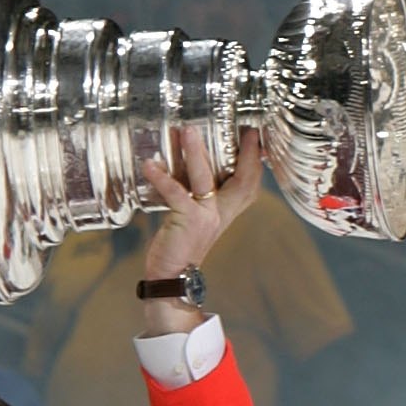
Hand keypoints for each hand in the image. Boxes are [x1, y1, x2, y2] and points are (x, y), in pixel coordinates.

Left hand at [135, 126, 263, 328]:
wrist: (171, 277)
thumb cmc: (181, 243)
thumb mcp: (196, 215)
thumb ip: (196, 191)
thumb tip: (184, 160)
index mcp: (227, 210)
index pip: (251, 182)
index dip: (256, 159)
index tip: (256, 134)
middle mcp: (222, 212)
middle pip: (242, 179)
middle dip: (245, 153)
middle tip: (243, 128)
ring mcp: (206, 216)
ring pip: (205, 178)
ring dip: (196, 153)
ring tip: (188, 130)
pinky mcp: (187, 220)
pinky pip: (176, 193)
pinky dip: (162, 178)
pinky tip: (150, 165)